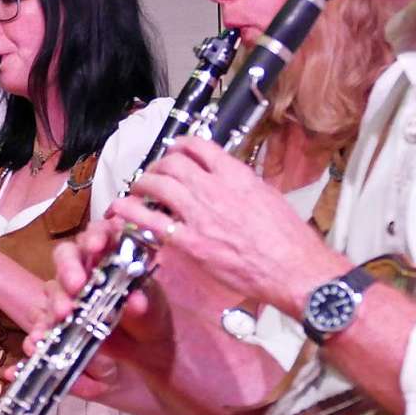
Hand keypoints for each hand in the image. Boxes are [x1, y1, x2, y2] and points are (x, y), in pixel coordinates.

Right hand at [23, 220, 179, 399]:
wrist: (146, 347)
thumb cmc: (151, 314)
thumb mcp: (153, 306)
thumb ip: (144, 301)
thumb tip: (136, 301)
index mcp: (111, 253)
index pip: (99, 233)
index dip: (95, 235)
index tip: (96, 246)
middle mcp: (86, 268)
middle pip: (67, 255)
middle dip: (68, 267)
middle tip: (76, 284)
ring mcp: (70, 293)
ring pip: (53, 286)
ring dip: (56, 299)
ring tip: (64, 314)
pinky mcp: (61, 318)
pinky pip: (44, 320)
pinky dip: (40, 329)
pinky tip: (39, 340)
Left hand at [106, 137, 348, 318]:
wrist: (293, 268)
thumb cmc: (288, 238)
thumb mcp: (268, 196)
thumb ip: (243, 185)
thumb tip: (228, 180)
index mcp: (236, 175)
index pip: (199, 146)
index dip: (180, 145)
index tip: (175, 151)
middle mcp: (214, 189)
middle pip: (173, 163)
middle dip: (159, 165)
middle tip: (155, 172)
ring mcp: (200, 215)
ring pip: (157, 185)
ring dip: (142, 183)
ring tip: (137, 189)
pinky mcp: (191, 243)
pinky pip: (152, 222)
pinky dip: (132, 213)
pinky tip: (121, 210)